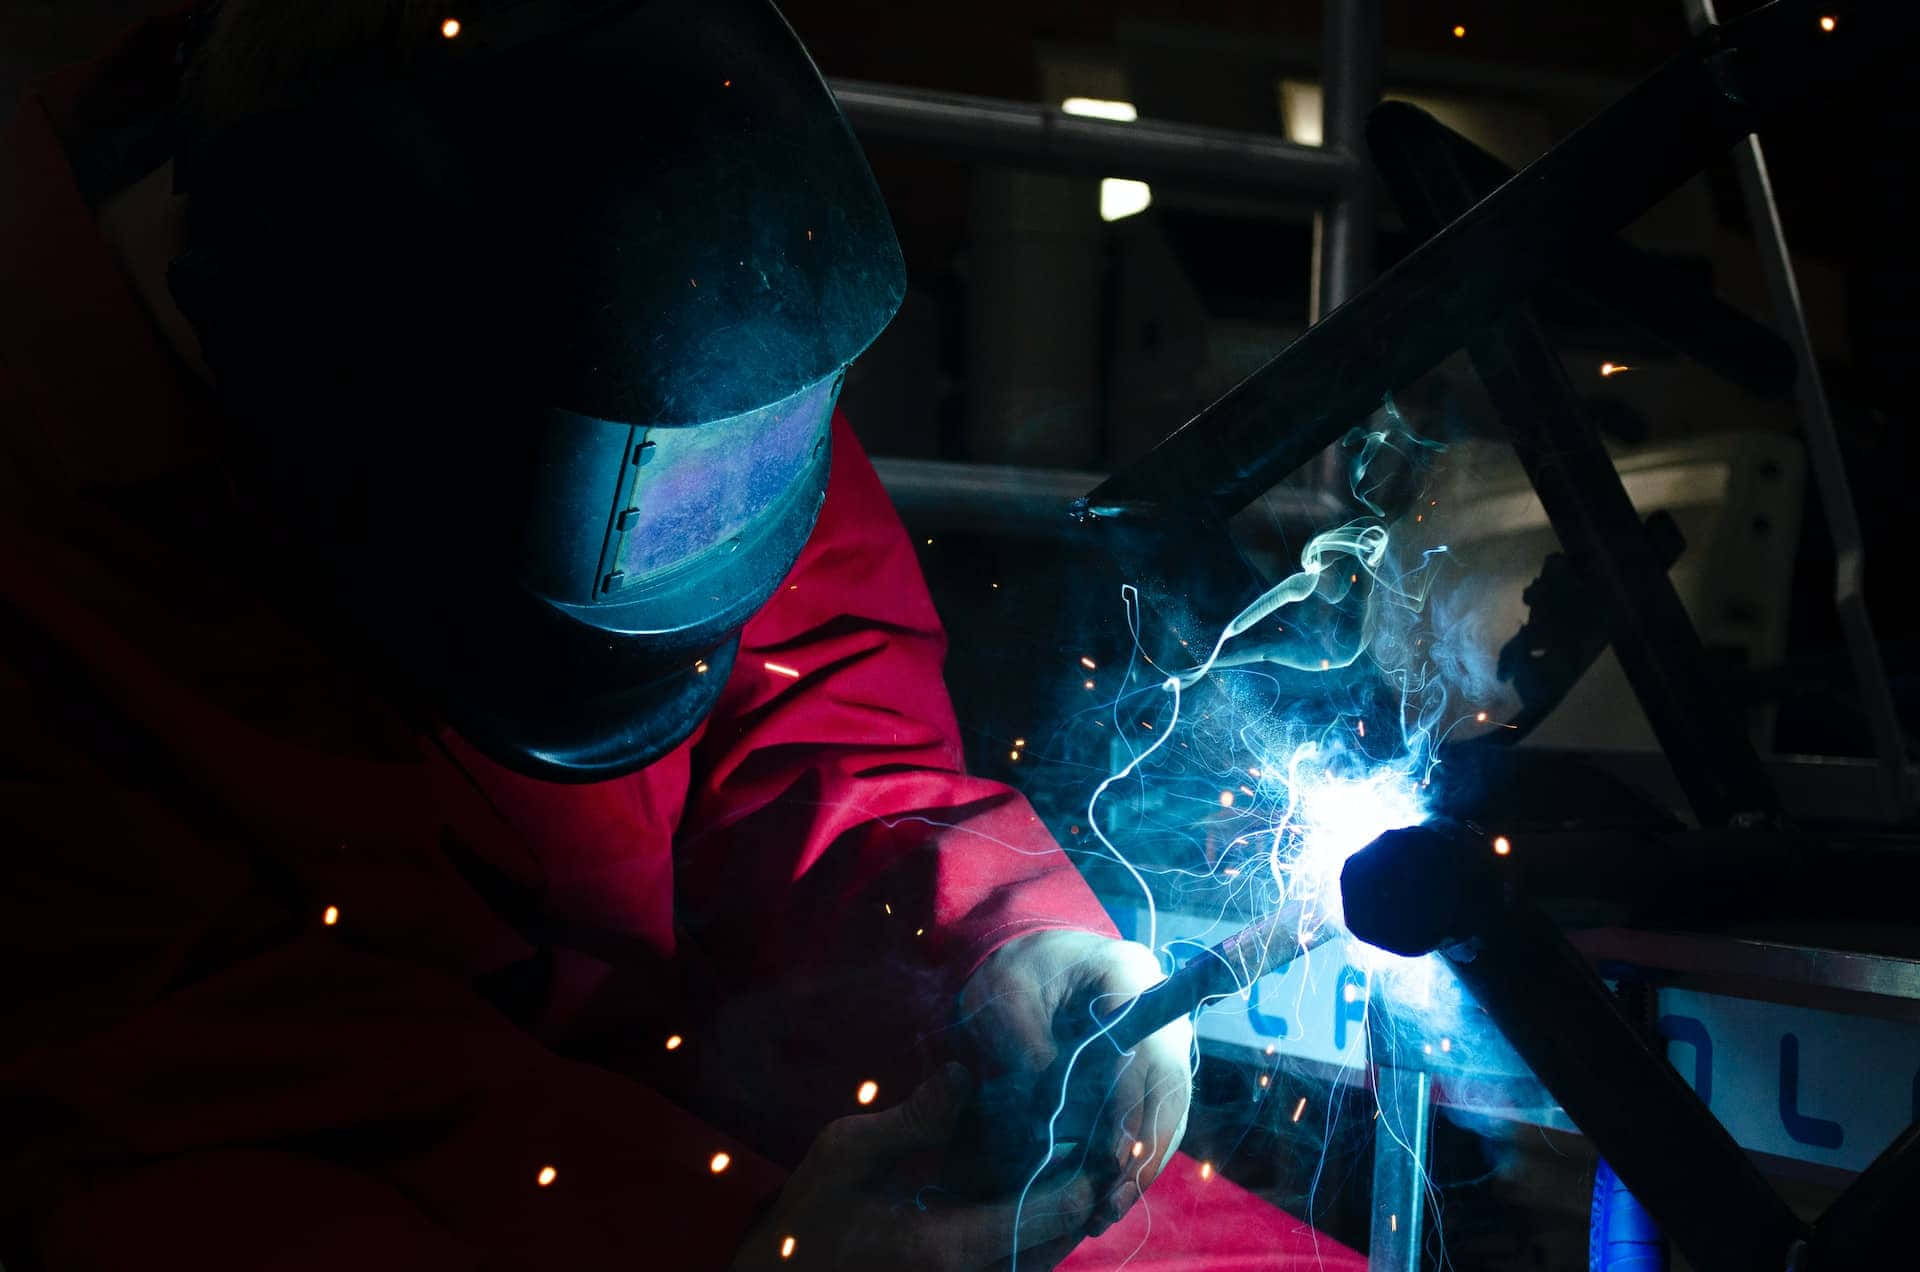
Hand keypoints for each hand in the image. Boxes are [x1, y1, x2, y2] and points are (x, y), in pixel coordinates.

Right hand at [731, 1063, 1100, 1270]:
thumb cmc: (809, 1219)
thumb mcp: (846, 1154)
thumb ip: (913, 1119)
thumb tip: (965, 1075)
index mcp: (946, 1245)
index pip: (1049, 1212)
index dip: (1083, 1170)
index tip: (1091, 1125)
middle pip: (1060, 1239)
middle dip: (1084, 1190)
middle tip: (1096, 1137)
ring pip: (1043, 1256)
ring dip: (1063, 1210)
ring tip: (1072, 1155)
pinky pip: (1018, 1262)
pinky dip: (1034, 1227)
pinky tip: (1028, 1184)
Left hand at [951, 930, 1192, 1236]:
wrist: (1021, 958)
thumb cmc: (1011, 971)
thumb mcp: (1007, 1001)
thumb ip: (1032, 1052)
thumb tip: (1054, 1121)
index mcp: (1127, 974)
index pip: (1147, 1047)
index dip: (1133, 1105)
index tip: (1113, 1155)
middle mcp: (1158, 1007)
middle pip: (1169, 1086)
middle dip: (1145, 1148)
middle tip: (1113, 1198)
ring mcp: (1159, 1037)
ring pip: (1168, 1108)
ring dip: (1144, 1162)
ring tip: (1110, 1209)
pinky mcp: (1147, 1066)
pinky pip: (1153, 1114)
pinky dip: (1136, 1154)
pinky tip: (1112, 1192)